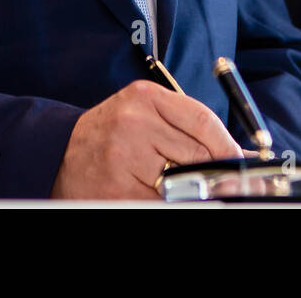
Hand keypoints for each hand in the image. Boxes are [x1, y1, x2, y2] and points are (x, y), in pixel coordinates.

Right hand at [50, 80, 241, 198]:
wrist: (59, 153)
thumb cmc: (111, 132)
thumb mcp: (145, 114)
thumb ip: (186, 127)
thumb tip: (238, 153)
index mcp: (145, 98)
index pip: (202, 121)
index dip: (228, 146)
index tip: (241, 162)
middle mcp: (134, 123)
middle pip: (197, 153)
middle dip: (215, 171)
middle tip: (228, 181)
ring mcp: (124, 157)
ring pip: (182, 182)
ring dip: (190, 189)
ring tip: (180, 183)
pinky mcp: (119, 189)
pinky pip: (162, 202)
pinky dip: (170, 201)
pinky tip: (161, 193)